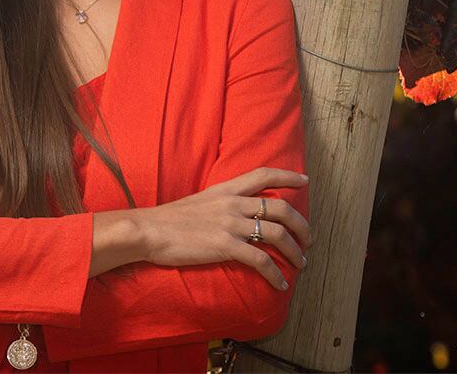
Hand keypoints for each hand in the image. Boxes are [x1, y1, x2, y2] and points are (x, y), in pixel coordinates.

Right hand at [135, 167, 311, 289]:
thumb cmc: (167, 220)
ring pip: (278, 234)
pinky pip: (261, 260)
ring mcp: (230, 224)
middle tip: (308, 240)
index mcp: (225, 190)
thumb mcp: (197, 202)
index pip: (263, 174)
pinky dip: (275, 274)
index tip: (304, 180)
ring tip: (300, 264)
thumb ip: (219, 204)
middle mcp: (232, 204)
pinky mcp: (226, 246)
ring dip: (295, 251)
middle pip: (281, 208)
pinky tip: (279, 283)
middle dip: (302, 225)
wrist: (148, 230)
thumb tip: (234, 213)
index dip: (287, 176)